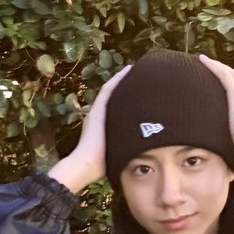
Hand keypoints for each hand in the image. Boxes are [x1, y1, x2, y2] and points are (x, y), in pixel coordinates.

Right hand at [48, 64, 131, 193]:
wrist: (88, 164)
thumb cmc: (103, 164)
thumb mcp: (119, 151)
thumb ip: (127, 146)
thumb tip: (145, 150)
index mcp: (108, 124)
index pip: (121, 108)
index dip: (131, 99)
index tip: (144, 92)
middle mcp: (102, 115)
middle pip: (117, 96)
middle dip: (129, 86)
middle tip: (143, 77)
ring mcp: (99, 110)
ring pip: (113, 90)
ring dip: (123, 79)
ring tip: (137, 69)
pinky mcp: (99, 108)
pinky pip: (109, 89)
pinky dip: (118, 79)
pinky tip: (129, 70)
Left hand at [199, 55, 233, 172]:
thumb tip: (228, 164)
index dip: (231, 90)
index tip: (221, 88)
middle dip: (224, 73)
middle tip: (212, 68)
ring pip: (229, 75)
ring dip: (217, 67)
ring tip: (203, 61)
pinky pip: (223, 75)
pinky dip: (213, 66)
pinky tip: (202, 60)